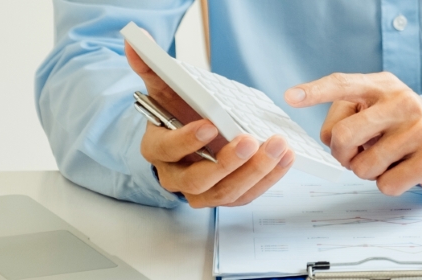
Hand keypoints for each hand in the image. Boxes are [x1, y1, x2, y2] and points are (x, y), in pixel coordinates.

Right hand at [126, 39, 295, 207]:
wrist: (190, 135)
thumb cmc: (178, 111)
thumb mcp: (164, 88)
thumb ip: (151, 66)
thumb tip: (136, 40)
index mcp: (157, 149)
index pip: (168, 149)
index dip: (187, 140)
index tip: (210, 125)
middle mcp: (176, 177)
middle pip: (199, 180)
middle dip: (227, 162)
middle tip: (250, 140)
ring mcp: (201, 191)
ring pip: (227, 193)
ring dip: (256, 172)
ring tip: (278, 147)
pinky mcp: (226, 196)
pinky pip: (247, 195)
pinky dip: (269, 178)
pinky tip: (285, 157)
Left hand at [284, 72, 421, 194]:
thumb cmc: (399, 129)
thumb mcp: (376, 111)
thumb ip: (349, 117)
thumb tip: (333, 141)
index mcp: (382, 85)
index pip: (343, 84)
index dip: (315, 91)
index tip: (290, 97)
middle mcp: (402, 101)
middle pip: (344, 136)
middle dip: (342, 155)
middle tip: (355, 156)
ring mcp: (420, 128)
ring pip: (363, 167)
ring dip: (367, 172)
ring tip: (386, 160)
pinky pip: (386, 185)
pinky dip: (388, 184)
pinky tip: (403, 171)